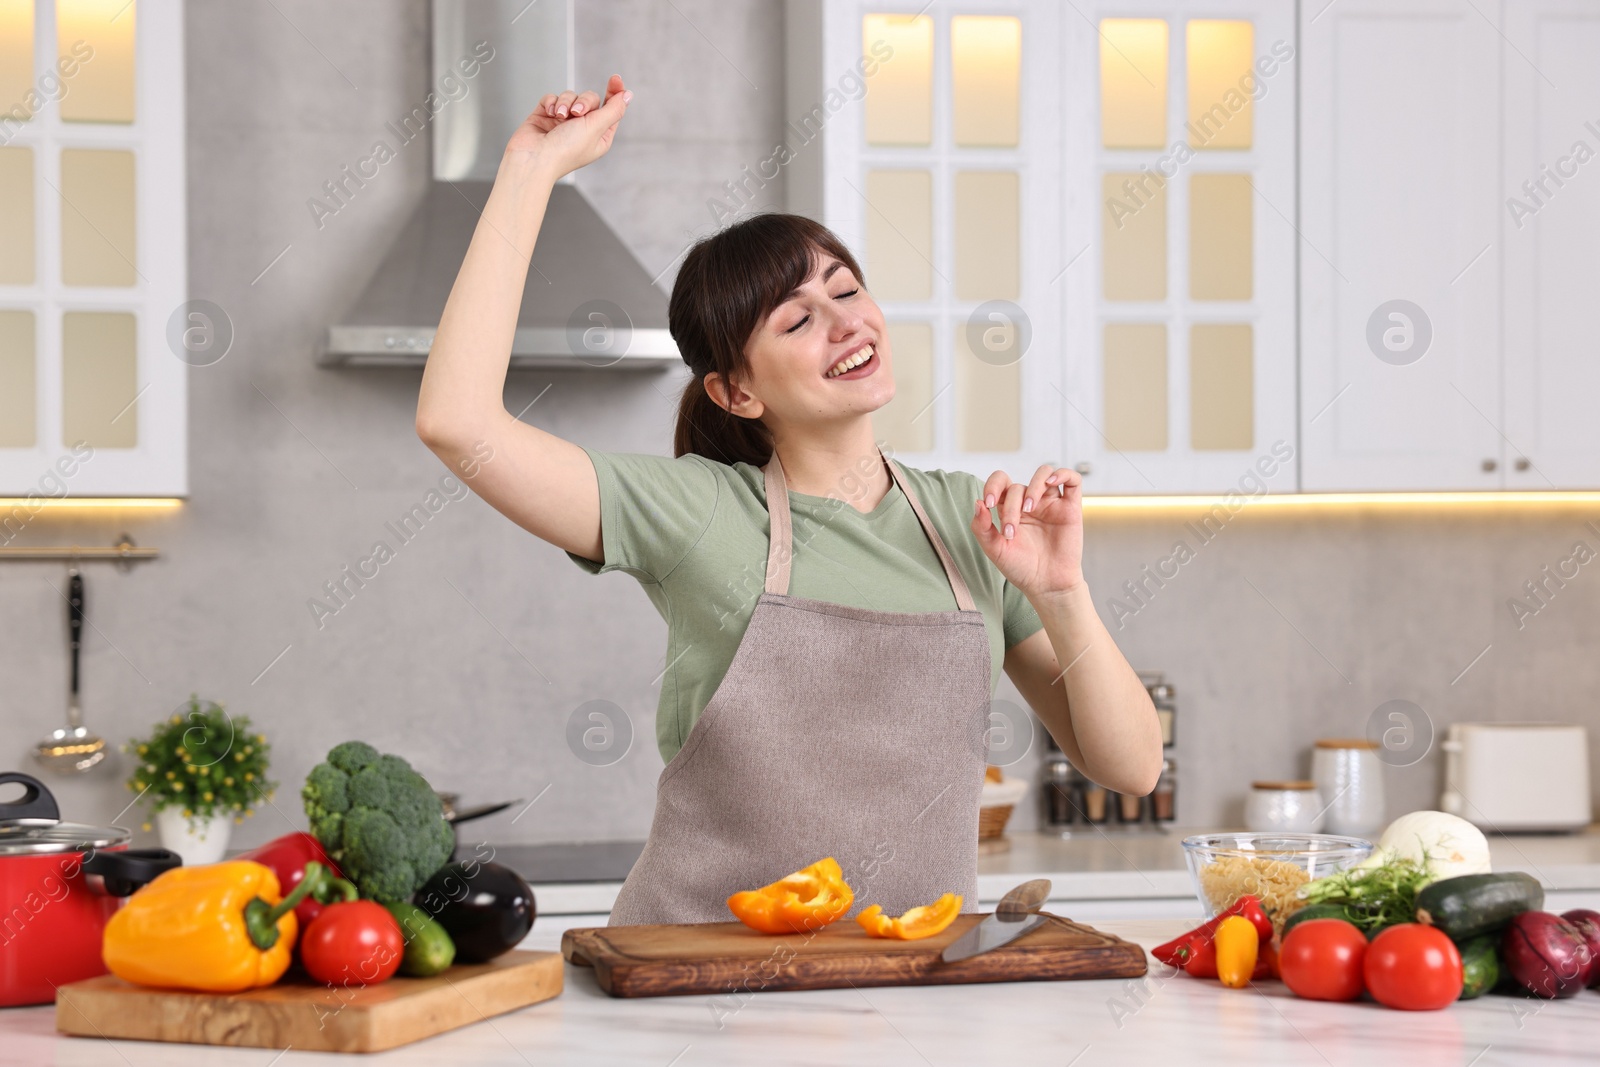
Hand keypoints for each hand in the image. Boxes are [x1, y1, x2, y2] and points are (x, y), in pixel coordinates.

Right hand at [504, 74, 631, 178]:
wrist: (534, 158)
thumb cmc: (566, 150)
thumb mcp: (596, 128)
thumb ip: (613, 109)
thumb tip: (627, 95)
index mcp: (599, 136)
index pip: (611, 109)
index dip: (614, 92)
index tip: (615, 78)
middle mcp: (582, 129)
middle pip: (590, 99)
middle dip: (583, 102)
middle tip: (577, 113)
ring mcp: (563, 122)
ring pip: (570, 96)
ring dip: (565, 103)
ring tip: (559, 116)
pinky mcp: (546, 116)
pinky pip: (552, 98)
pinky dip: (551, 103)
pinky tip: (549, 113)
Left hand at [970, 464, 1084, 599]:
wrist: (1046, 585)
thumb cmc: (1021, 568)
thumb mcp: (995, 550)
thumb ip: (981, 527)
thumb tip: (977, 503)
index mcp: (1010, 509)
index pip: (1001, 483)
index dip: (992, 486)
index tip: (988, 503)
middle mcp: (1030, 503)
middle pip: (1019, 487)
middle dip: (1011, 507)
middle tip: (1011, 531)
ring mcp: (1051, 504)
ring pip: (1044, 474)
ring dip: (1034, 486)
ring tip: (1030, 509)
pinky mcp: (1071, 508)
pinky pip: (1072, 480)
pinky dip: (1063, 474)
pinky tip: (1052, 483)